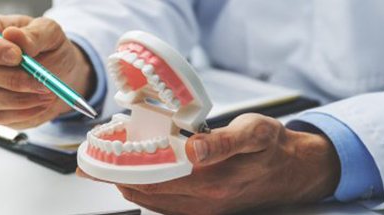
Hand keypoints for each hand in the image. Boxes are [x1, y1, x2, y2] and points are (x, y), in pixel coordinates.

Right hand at [0, 14, 94, 128]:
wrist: (61, 75)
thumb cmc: (50, 48)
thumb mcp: (50, 33)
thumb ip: (33, 34)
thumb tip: (12, 34)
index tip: (17, 56)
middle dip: (13, 79)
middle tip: (42, 81)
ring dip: (20, 98)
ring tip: (46, 91)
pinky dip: (24, 111)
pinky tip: (41, 102)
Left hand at [77, 114, 340, 213]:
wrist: (293, 171)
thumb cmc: (271, 147)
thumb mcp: (253, 132)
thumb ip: (221, 141)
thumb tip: (194, 150)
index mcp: (210, 179)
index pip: (150, 176)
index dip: (119, 167)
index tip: (95, 156)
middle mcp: (202, 200)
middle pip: (144, 191)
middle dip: (114, 175)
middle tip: (90, 162)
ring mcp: (201, 208)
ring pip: (150, 201)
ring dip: (126, 184)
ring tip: (104, 168)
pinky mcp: (202, 210)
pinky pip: (163, 206)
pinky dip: (143, 192)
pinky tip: (133, 179)